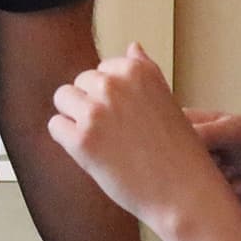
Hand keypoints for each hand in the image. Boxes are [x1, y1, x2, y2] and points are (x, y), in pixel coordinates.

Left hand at [47, 42, 229, 231]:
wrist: (184, 194)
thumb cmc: (177, 152)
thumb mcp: (166, 101)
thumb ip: (144, 72)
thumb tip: (132, 46)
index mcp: (137, 70)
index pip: (102, 70)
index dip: (112, 97)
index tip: (130, 119)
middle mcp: (114, 84)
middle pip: (80, 82)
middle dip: (91, 105)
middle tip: (117, 135)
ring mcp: (95, 111)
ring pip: (62, 98)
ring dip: (75, 118)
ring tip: (102, 142)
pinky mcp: (81, 140)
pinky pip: (55, 126)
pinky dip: (67, 140)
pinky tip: (91, 154)